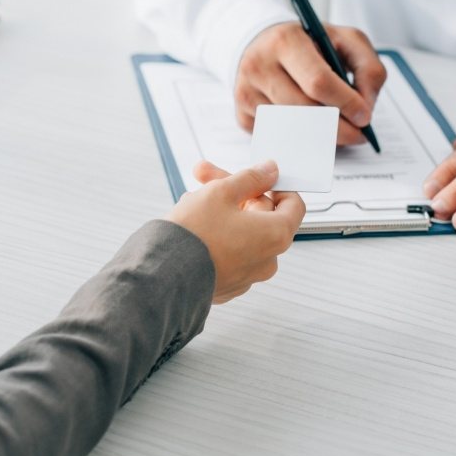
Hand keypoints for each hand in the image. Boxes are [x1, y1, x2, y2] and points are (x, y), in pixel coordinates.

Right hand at [167, 160, 305, 302]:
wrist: (162, 277)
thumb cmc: (194, 235)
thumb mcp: (221, 192)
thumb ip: (250, 178)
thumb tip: (270, 170)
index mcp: (276, 235)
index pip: (293, 204)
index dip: (275, 185)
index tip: (255, 176)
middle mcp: (268, 259)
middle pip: (261, 215)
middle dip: (234, 192)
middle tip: (204, 176)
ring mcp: (248, 276)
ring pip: (241, 232)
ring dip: (220, 211)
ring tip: (190, 200)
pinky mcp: (228, 285)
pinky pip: (229, 252)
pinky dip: (216, 236)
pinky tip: (192, 225)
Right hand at [235, 21, 386, 145]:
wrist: (262, 42)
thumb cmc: (308, 43)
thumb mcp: (345, 40)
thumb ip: (368, 68)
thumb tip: (366, 107)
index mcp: (285, 41)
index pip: (318, 81)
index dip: (345, 104)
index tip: (364, 117)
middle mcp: (259, 65)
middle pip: (305, 111)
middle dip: (338, 128)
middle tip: (357, 134)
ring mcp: (246, 92)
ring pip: (291, 129)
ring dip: (320, 136)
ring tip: (337, 129)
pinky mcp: (242, 114)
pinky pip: (277, 137)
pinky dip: (299, 137)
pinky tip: (309, 126)